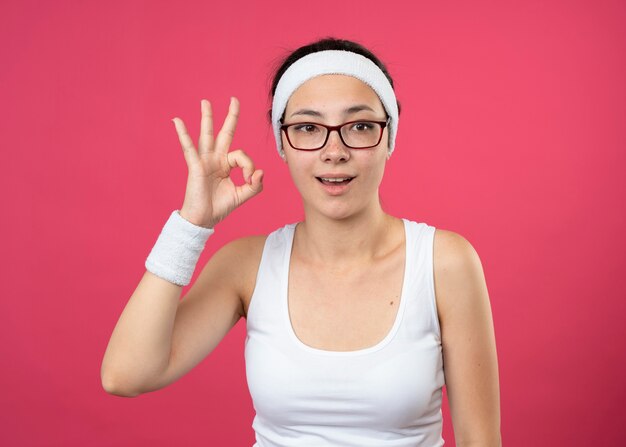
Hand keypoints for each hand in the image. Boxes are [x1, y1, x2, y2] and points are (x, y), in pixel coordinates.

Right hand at [172, 97, 263, 227]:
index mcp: (226, 164)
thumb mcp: (243, 195)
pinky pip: (189, 148)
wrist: (204, 219)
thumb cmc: (220, 207)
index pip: (242, 155)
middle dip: (230, 116)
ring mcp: (204, 161)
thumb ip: (255, 185)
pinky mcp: (195, 167)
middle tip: (234, 99)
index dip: (249, 166)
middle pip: (225, 133)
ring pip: (207, 135)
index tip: (249, 179)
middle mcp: (215, 159)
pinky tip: (177, 121)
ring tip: (206, 102)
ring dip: (207, 118)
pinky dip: (183, 134)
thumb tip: (260, 172)